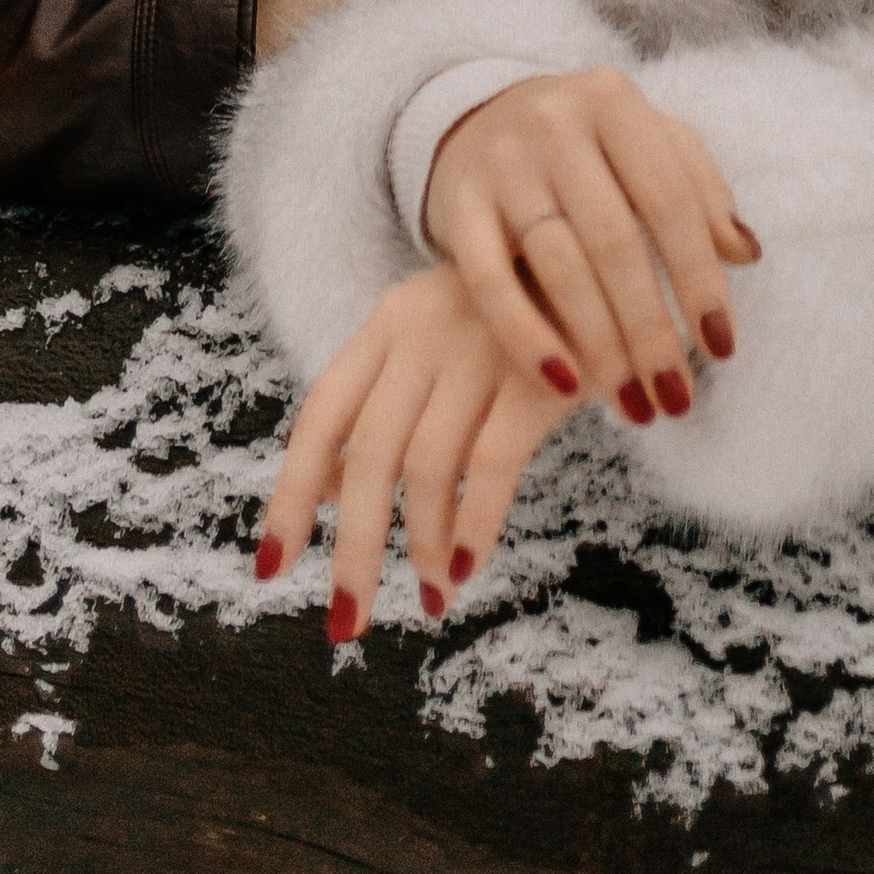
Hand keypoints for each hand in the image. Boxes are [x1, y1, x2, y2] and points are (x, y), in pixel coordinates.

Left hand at [255, 259, 566, 633]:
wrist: (601, 252)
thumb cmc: (511, 313)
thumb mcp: (432, 338)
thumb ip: (378, 402)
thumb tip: (320, 488)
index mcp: (388, 324)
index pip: (322, 416)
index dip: (290, 494)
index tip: (271, 565)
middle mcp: (423, 333)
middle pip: (368, 456)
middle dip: (353, 548)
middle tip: (345, 622)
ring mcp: (480, 350)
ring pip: (426, 468)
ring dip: (420, 547)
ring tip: (431, 599)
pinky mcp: (537, 376)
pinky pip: (491, 466)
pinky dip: (473, 525)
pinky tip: (465, 566)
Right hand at [423, 68, 757, 423]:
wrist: (476, 117)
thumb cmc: (585, 143)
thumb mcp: (644, 140)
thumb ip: (697, 188)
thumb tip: (745, 253)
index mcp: (613, 102)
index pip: (670, 199)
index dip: (700, 278)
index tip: (722, 347)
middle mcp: (555, 123)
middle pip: (615, 240)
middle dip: (652, 329)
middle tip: (676, 398)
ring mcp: (502, 162)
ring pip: (559, 267)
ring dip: (602, 347)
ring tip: (634, 405)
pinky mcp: (456, 204)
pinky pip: (490, 283)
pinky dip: (526, 338)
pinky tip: (561, 384)